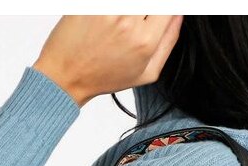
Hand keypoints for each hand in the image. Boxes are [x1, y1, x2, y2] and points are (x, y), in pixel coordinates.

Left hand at [33, 15, 182, 105]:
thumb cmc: (104, 76)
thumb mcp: (146, 73)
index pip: (170, 7)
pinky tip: (108, 20)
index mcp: (146, 42)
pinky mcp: (91, 4)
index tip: (163, 12)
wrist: (67, 76)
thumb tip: (180, 15)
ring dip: (130, 9)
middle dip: (148, 10)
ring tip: (119, 23)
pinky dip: (115, 9)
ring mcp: (108, 10)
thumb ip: (168, 43)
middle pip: (151, 2)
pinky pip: (108, 1)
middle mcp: (128, 22)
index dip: (169, 7)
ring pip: (132, 2)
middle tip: (140, 19)